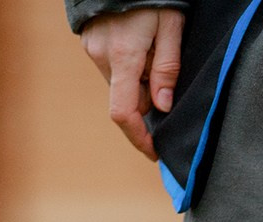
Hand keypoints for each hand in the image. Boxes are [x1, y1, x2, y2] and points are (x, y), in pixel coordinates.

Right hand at [80, 8, 185, 159]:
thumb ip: (168, 69)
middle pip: (126, 99)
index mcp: (123, 57)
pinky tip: (142, 49)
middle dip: (147, 103)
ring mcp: (93, 49)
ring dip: (139, 84)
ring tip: (155, 56)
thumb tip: (163, 107)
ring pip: (120, 84)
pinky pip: (113, 69)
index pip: (124, 113)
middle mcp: (102, 56)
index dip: (139, 138)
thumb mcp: (171, 28)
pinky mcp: (91, 43)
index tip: (154, 152)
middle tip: (166, 84)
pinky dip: (130, 70)